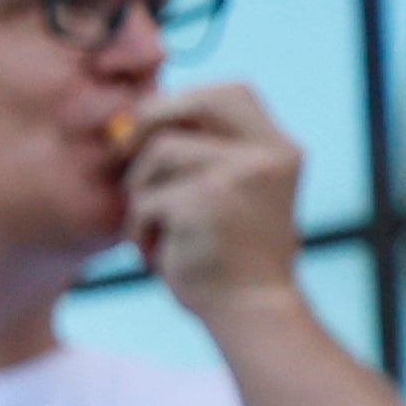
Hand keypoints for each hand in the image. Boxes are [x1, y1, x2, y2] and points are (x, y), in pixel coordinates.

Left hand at [119, 83, 303, 319]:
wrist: (251, 312)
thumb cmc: (232, 257)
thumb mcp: (234, 194)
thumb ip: (208, 154)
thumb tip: (136, 119)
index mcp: (280, 149)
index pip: (231, 92)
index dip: (184, 101)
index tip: (154, 128)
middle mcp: (268, 155)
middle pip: (193, 103)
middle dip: (149, 122)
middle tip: (124, 151)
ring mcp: (238, 176)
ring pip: (159, 153)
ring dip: (142, 192)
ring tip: (156, 230)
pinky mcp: (204, 203)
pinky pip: (147, 200)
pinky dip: (140, 230)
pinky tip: (159, 255)